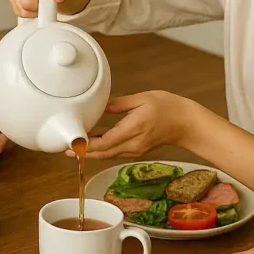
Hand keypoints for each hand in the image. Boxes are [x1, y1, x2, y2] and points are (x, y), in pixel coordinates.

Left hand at [67, 91, 189, 160]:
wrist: (186, 123)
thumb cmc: (168, 107)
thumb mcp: (142, 99)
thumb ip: (119, 104)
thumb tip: (100, 106)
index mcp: (134, 128)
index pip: (105, 142)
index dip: (87, 145)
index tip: (73, 144)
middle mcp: (134, 143)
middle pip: (104, 153)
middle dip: (84, 153)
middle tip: (67, 149)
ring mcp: (136, 150)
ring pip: (109, 155)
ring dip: (92, 153)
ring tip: (75, 148)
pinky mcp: (137, 151)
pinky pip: (116, 152)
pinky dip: (103, 150)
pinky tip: (93, 145)